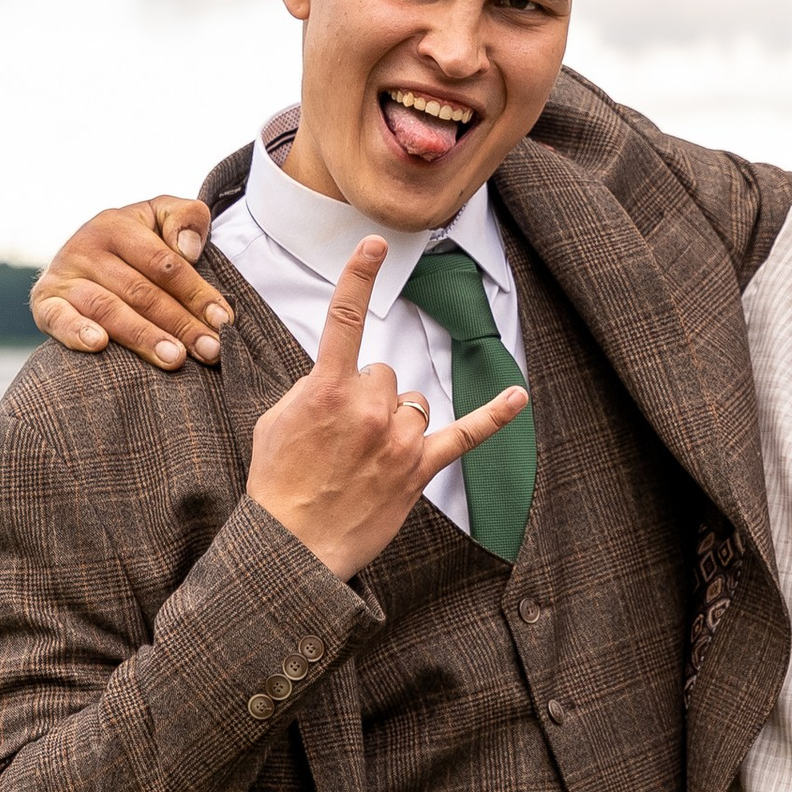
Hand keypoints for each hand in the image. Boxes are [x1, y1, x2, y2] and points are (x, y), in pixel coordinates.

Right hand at [31, 199, 234, 367]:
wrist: (81, 255)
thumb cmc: (136, 242)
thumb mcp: (162, 218)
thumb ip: (185, 218)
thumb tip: (188, 249)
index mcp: (118, 224)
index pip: (165, 265)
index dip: (197, 293)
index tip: (224, 321)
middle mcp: (87, 246)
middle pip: (141, 292)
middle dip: (180, 324)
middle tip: (209, 350)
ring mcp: (64, 275)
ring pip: (108, 308)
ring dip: (142, 336)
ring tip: (174, 359)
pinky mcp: (45, 302)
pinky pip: (58, 318)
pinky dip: (76, 331)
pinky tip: (99, 345)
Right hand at [247, 239, 530, 582]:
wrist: (292, 547)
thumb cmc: (278, 485)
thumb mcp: (276, 422)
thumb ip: (311, 389)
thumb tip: (337, 379)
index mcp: (326, 390)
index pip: (345, 320)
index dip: (359, 277)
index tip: (375, 244)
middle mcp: (368, 408)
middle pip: (384, 373)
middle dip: (366, 397)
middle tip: (340, 438)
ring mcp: (397, 439)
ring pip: (412, 401)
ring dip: (395, 418)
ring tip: (366, 455)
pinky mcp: (418, 470)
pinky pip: (464, 435)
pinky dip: (492, 416)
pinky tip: (515, 397)